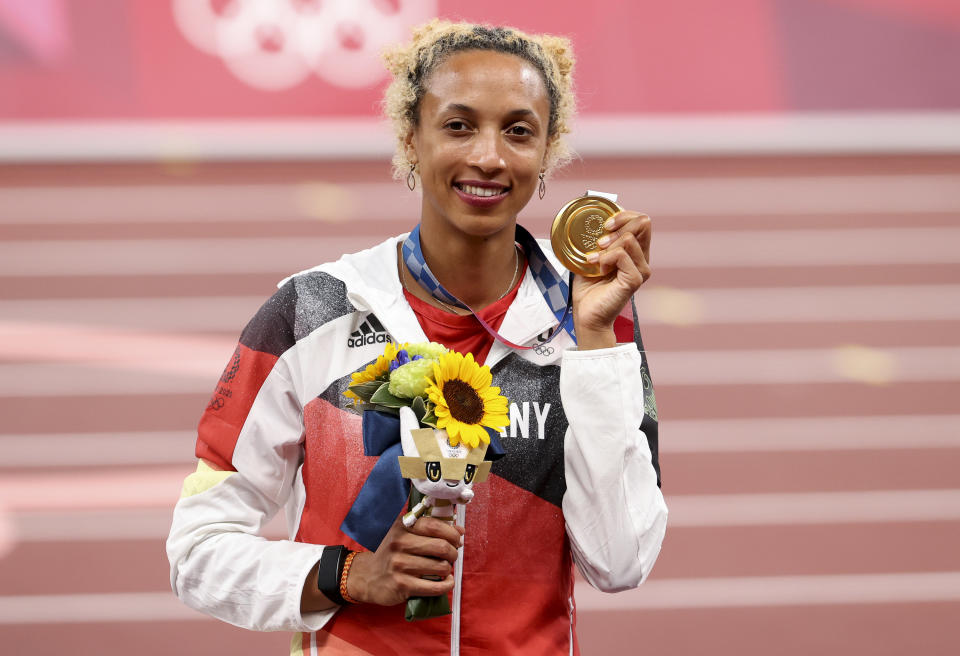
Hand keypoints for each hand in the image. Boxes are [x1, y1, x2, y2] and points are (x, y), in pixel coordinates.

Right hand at [345, 515, 462, 605]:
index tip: (456, 539)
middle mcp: (399, 543)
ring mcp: (400, 565)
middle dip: (453, 552)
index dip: (452, 533)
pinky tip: (446, 581)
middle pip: (441, 546)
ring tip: (444, 569)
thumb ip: (430, 529)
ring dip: (448, 569)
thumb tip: (459, 530)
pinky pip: (435, 587)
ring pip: (441, 567)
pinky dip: (447, 585)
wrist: (367, 577)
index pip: (434, 525)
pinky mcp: (402, 585)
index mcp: (402, 527)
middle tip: (452, 555)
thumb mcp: (403, 534)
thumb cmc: (391, 554)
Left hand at [572, 210, 651, 349]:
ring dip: (607, 246)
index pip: (641, 221)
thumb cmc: (589, 288)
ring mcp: (641, 270)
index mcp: (636, 251)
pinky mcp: (635, 279)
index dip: (624, 215)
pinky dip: (606, 258)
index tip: (605, 225)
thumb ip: (598, 240)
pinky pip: (621, 255)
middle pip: (643, 223)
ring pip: (629, 239)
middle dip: (618, 225)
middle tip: (600, 241)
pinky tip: (599, 269)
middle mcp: (643, 259)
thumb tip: (590, 221)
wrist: (587, 314)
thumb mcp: (592, 256)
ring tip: (595, 259)